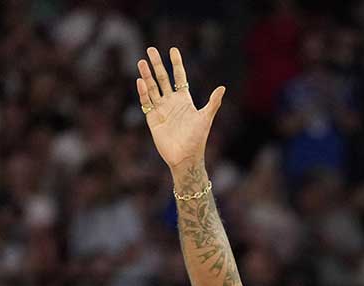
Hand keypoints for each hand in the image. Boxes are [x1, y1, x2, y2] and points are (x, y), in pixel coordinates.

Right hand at [136, 46, 225, 170]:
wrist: (185, 157)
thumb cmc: (197, 139)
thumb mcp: (206, 118)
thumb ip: (213, 103)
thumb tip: (222, 88)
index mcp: (184, 99)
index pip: (179, 76)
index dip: (176, 63)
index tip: (173, 50)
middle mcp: (171, 102)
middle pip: (162, 78)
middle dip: (157, 64)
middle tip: (151, 49)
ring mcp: (161, 109)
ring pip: (152, 88)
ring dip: (147, 75)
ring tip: (142, 62)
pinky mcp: (152, 119)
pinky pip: (146, 102)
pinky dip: (143, 92)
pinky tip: (140, 81)